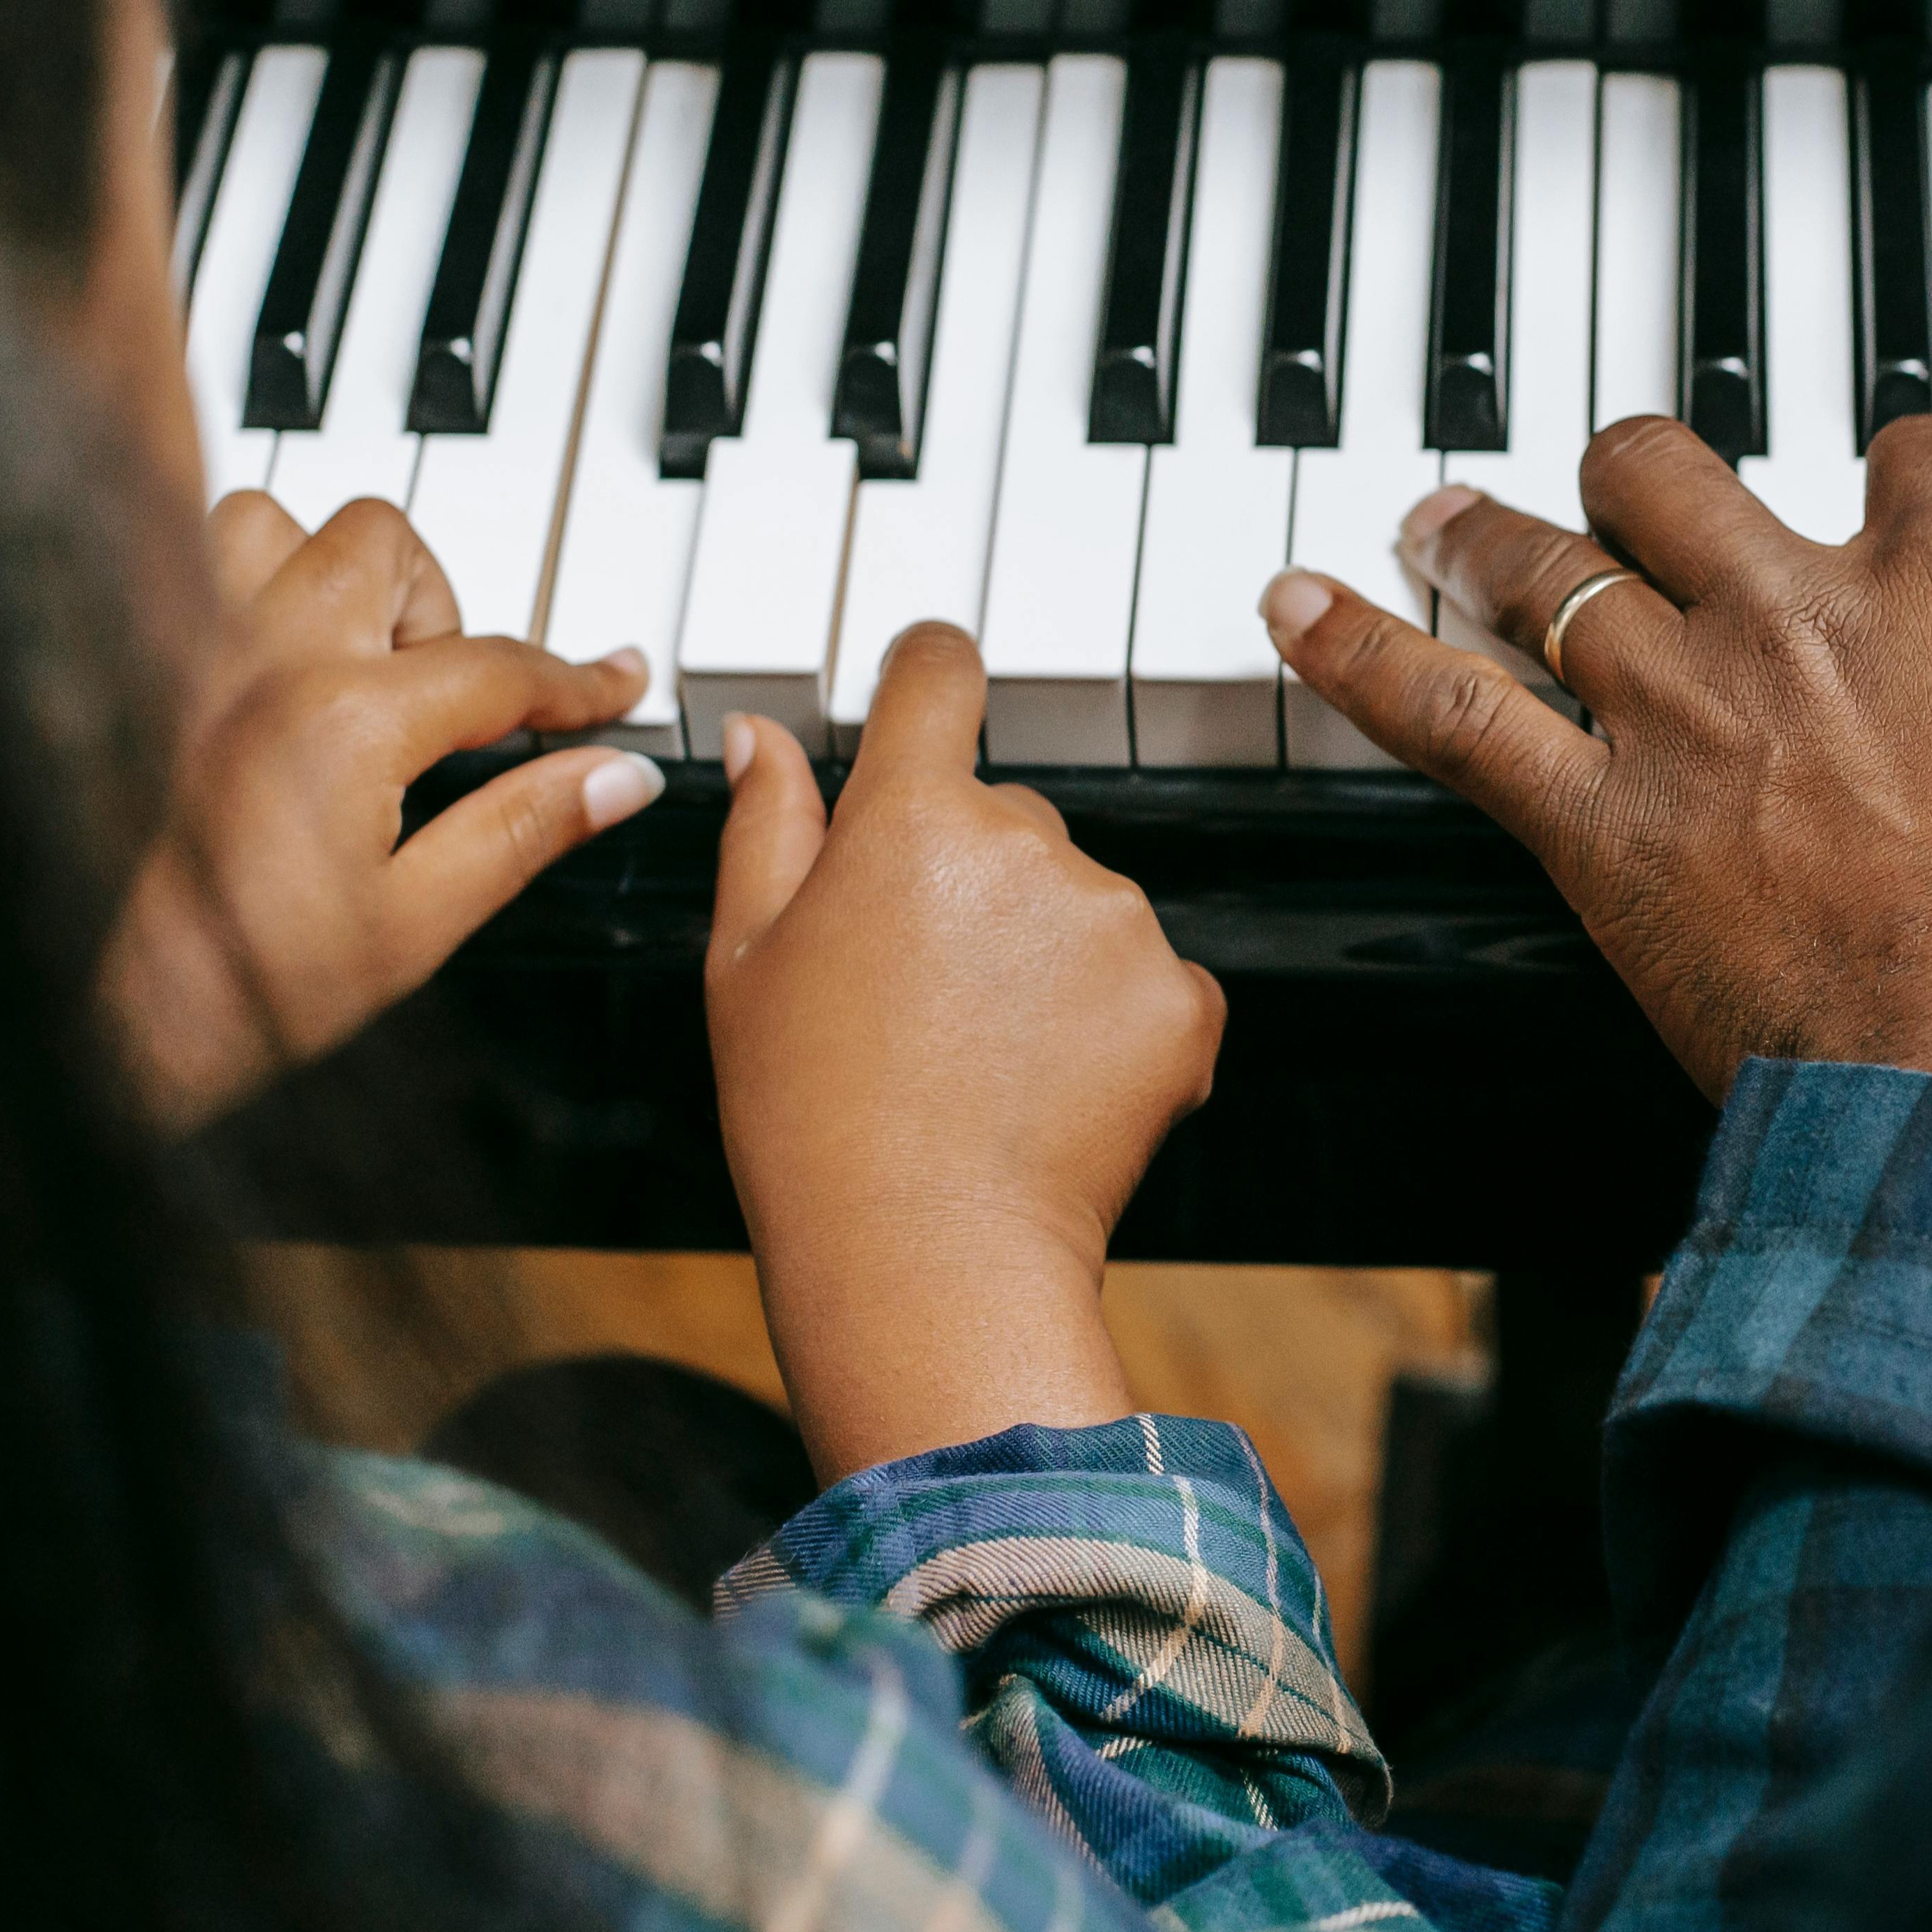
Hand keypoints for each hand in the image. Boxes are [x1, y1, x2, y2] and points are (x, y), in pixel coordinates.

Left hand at [103, 494, 661, 1127]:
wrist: (101, 1022)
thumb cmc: (235, 989)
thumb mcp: (415, 923)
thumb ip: (522, 829)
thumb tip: (614, 779)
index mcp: (345, 722)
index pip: (501, 668)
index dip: (575, 681)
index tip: (615, 686)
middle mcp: (260, 659)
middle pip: (389, 547)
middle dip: (443, 609)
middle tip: (451, 698)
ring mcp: (184, 652)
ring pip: (277, 527)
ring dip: (335, 575)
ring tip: (356, 659)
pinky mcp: (134, 671)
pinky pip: (188, 570)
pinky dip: (245, 588)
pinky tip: (270, 667)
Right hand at [709, 624, 1224, 1481]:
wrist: (925, 1259)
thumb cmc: (815, 1121)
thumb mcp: (746, 959)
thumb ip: (766, 825)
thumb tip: (765, 736)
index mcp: (910, 817)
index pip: (939, 673)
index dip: (928, 678)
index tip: (926, 694)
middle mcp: (1030, 843)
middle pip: (1008, 810)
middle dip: (970, 872)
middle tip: (916, 986)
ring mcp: (1118, 920)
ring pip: (1080, 898)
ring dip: (1044, 949)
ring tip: (979, 1052)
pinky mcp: (1185, 998)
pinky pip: (1150, 977)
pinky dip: (1112, 1020)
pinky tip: (1048, 1083)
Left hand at [1261, 416, 1931, 1163]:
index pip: (1917, 457)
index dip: (1904, 469)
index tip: (1901, 493)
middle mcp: (1805, 621)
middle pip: (1681, 473)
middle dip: (1643, 470)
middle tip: (1618, 489)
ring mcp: (1690, 715)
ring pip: (1550, 565)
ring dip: (1484, 531)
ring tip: (1436, 512)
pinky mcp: (1602, 829)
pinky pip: (1446, 713)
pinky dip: (1359, 653)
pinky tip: (1295, 603)